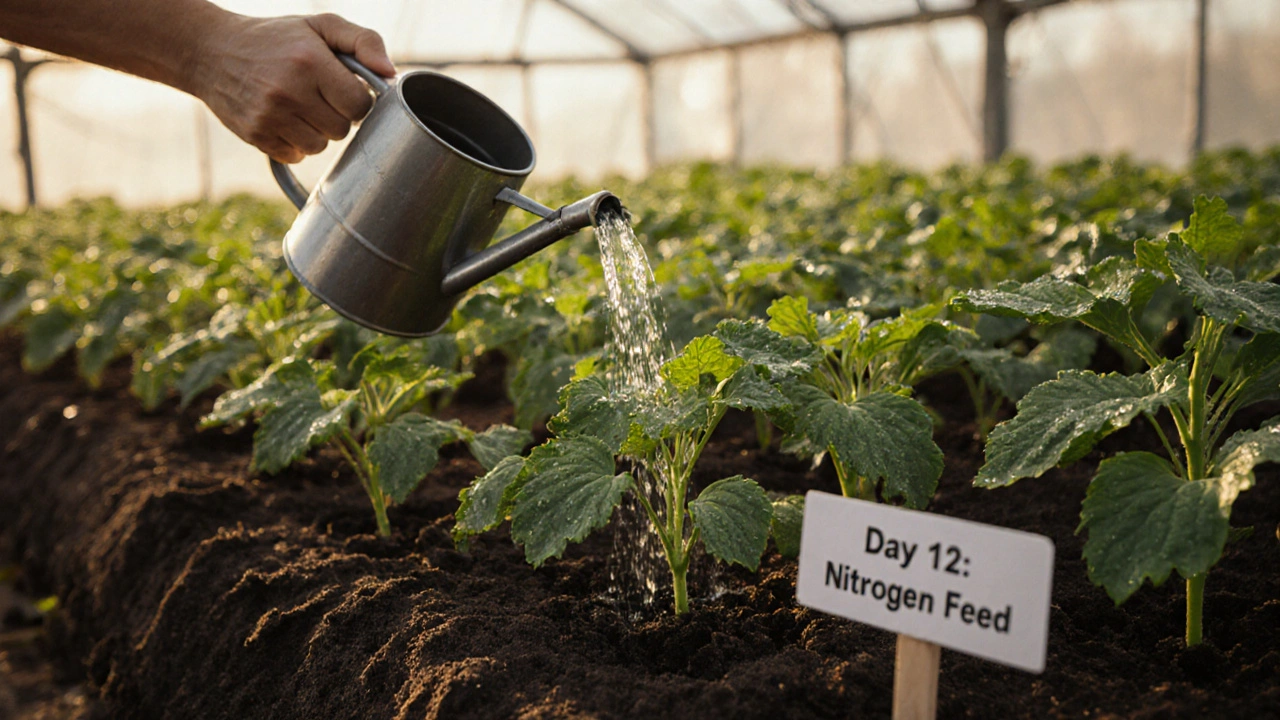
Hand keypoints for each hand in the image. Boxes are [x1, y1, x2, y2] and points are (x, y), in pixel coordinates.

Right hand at [189, 13, 394, 162]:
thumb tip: (391, 73)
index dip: (356, 99)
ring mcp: (269, 116)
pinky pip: (295, 155)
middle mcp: (289, 90)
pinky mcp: (255, 134)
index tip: (343, 89)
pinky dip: (294, 143)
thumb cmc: (276, 39)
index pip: (360, 105)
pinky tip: (284, 120)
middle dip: (337, 114)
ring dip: (317, 131)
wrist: (210, 51)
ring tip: (301, 107)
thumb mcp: (320, 26)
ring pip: (320, 147)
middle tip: (319, 96)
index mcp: (310, 61)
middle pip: (342, 129)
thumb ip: (363, 42)